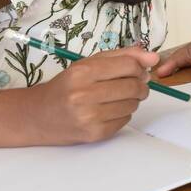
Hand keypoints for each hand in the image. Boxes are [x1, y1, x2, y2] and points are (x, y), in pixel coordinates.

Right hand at [28, 46, 160, 144]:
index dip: (140, 68)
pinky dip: (123, 114)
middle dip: (140, 85)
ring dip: (132, 100)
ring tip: (116, 98)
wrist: (38, 115)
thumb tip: (153, 57)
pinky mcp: (94, 133)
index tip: (139, 71)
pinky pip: (125, 120)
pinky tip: (108, 110)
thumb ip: (122, 56)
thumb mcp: (88, 64)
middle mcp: (84, 95)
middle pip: (134, 86)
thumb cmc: (66, 86)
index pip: (129, 66)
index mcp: (82, 72)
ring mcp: (89, 117)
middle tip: (134, 85)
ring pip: (133, 104)